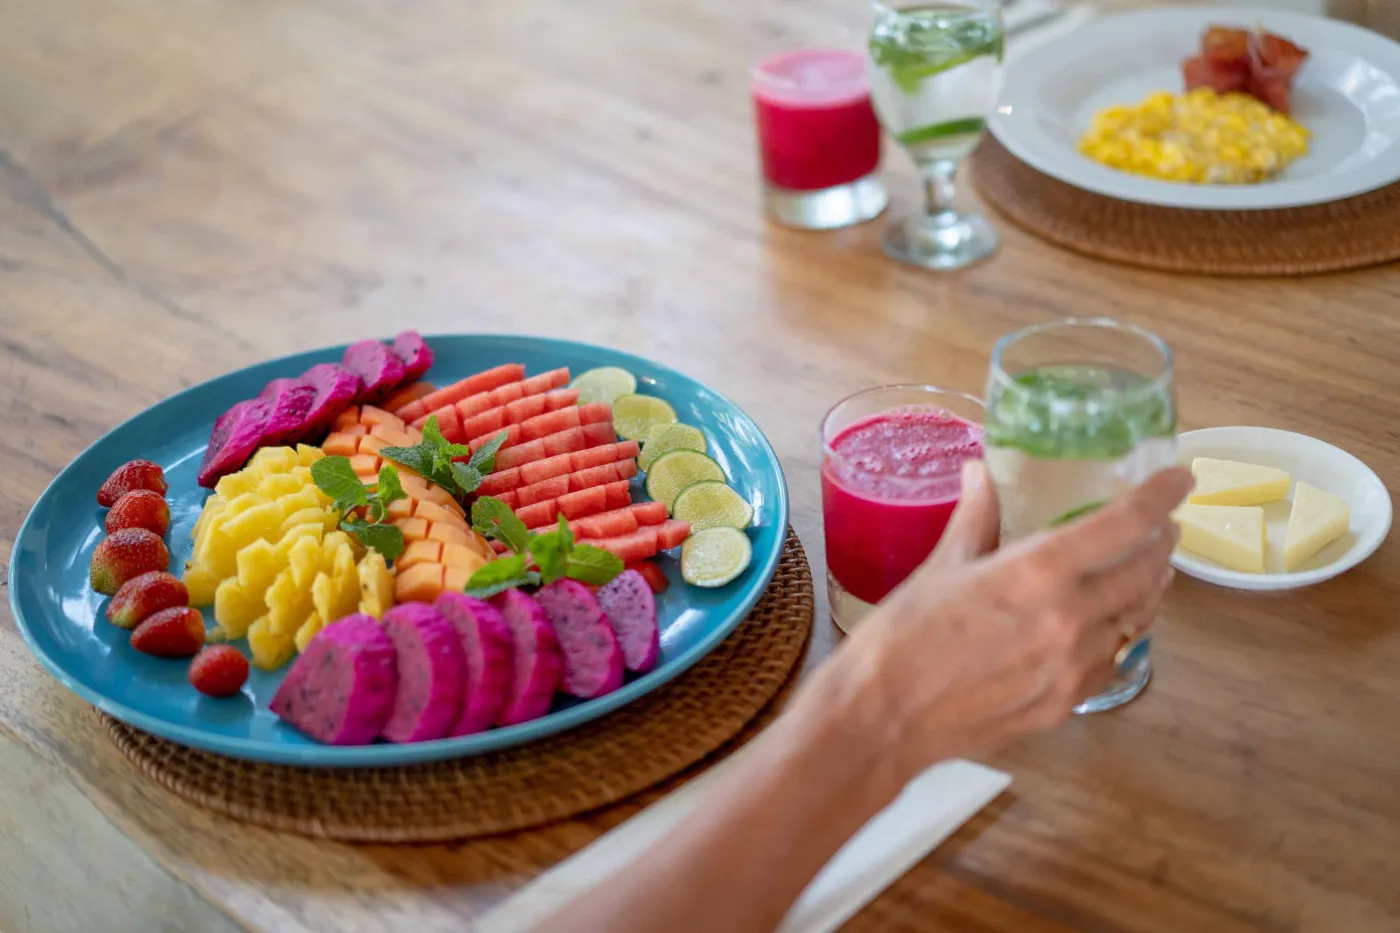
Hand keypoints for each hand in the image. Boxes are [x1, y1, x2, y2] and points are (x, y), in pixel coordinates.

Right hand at [837, 461, 1192, 779]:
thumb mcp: (940, 567)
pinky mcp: (1064, 703)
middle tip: (1162, 526)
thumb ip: (975, 518)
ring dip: (1148, 589)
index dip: (1159, 496)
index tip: (1179, 478)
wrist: (885, 720)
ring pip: (1137, 619)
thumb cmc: (901, 637)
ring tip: (1145, 571)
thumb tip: (980, 472)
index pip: (1123, 525)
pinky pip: (1112, 660)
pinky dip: (1121, 634)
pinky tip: (1109, 625)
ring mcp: (1072, 667)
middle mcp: (1069, 618)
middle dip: (1160, 543)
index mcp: (1036, 572)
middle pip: (1144, 572)